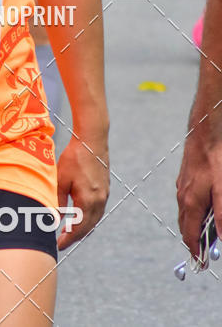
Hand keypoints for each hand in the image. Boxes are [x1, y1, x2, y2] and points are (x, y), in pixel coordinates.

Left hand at [57, 134, 108, 249]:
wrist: (92, 140)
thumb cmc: (75, 158)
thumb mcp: (61, 179)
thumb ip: (58, 200)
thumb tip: (54, 217)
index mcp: (88, 200)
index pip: (79, 228)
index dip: (68, 238)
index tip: (58, 245)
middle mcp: (99, 201)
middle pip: (88, 227)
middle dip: (75, 236)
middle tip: (61, 241)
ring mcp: (104, 195)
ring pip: (94, 219)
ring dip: (82, 227)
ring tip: (69, 231)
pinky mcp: (105, 189)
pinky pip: (97, 210)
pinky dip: (88, 217)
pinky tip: (80, 216)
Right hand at [177, 130, 221, 260]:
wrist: (204, 135)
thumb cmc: (215, 161)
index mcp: (191, 203)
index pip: (189, 234)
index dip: (195, 250)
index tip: (200, 262)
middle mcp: (182, 197)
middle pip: (185, 226)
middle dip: (192, 241)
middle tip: (202, 253)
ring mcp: (182, 187)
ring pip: (184, 214)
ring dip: (192, 226)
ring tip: (202, 236)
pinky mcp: (184, 180)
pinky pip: (185, 202)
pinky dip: (192, 213)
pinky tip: (201, 210)